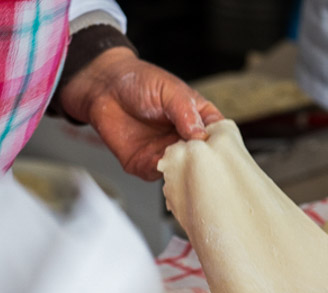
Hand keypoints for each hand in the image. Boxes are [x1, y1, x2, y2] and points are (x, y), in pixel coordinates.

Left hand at [59, 47, 222, 179]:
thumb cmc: (139, 82)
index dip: (222, 144)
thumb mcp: (170, 90)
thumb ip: (185, 112)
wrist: (104, 88)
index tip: (222, 148)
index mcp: (198, 119)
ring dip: (184, 169)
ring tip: (182, 158)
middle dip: (204, 162)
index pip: (219, 136)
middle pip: (204, 159)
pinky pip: (160, 175)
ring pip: (184, 171)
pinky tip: (162, 161)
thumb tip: (200, 134)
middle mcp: (185, 140)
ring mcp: (167, 154)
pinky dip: (163, 172)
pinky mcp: (147, 165)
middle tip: (202, 158)